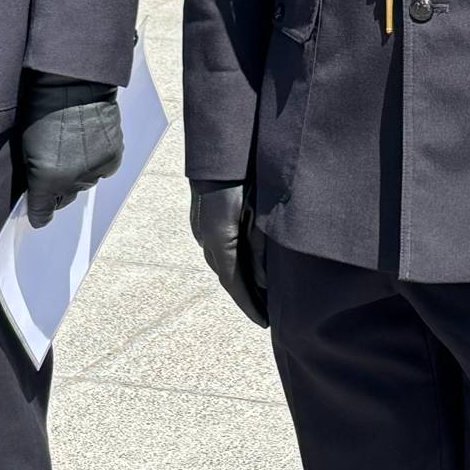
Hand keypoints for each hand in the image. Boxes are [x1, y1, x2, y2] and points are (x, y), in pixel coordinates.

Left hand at [16, 75, 122, 227]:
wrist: (72, 86)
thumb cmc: (41, 112)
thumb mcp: (26, 148)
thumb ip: (31, 177)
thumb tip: (35, 192)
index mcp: (47, 180)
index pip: (42, 214)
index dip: (38, 212)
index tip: (36, 210)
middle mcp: (73, 181)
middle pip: (65, 198)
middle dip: (57, 190)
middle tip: (53, 169)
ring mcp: (96, 169)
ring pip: (85, 184)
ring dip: (78, 175)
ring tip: (72, 150)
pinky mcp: (113, 157)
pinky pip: (104, 171)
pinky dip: (97, 163)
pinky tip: (88, 146)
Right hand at [190, 180, 267, 326]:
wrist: (223, 146)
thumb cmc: (246, 173)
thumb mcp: (259, 212)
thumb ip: (261, 248)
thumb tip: (264, 283)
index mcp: (220, 237)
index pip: (235, 283)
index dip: (251, 305)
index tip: (266, 323)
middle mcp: (206, 236)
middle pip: (227, 276)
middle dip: (247, 297)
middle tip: (268, 313)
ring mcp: (201, 226)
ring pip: (221, 262)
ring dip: (239, 280)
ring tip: (261, 294)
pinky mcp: (203, 217)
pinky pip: (218, 248)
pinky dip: (233, 262)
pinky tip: (246, 266)